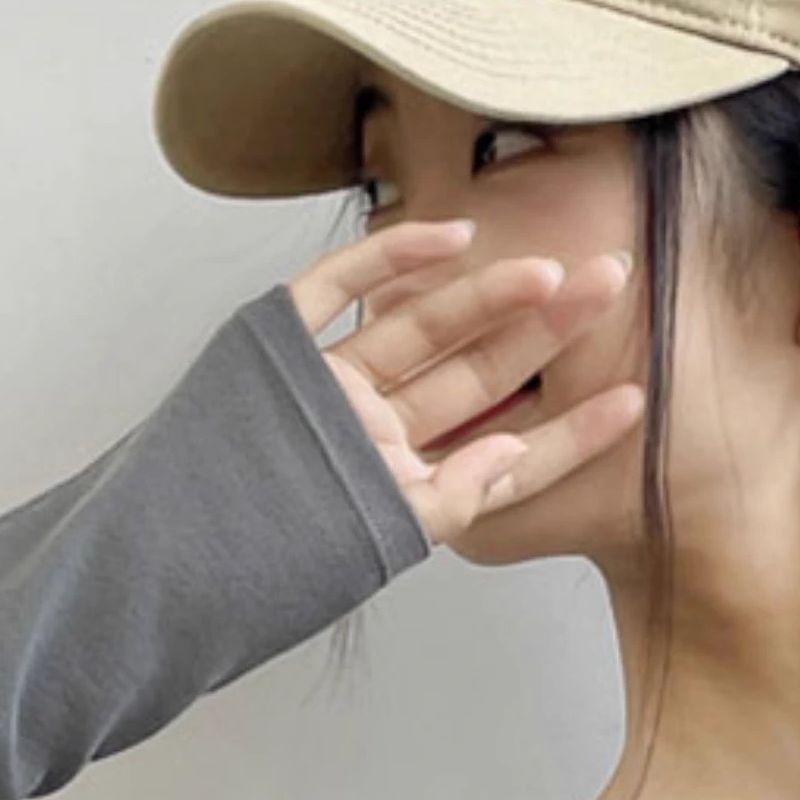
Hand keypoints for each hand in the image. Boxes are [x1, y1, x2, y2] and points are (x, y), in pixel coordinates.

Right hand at [285, 219, 645, 544]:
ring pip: (422, 328)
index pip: (508, 453)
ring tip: (553, 267)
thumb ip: (452, 499)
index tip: (638, 398)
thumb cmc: (264, 565)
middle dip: (546, 333)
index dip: (572, 429)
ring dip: (487, 294)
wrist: (161, 557)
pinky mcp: (279, 343)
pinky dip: (391, 258)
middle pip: (477, 376)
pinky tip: (451, 233)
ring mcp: (329, 386)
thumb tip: (513, 453)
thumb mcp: (380, 540)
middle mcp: (374, 433)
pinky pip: (339, 289)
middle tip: (614, 285)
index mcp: (404, 486)